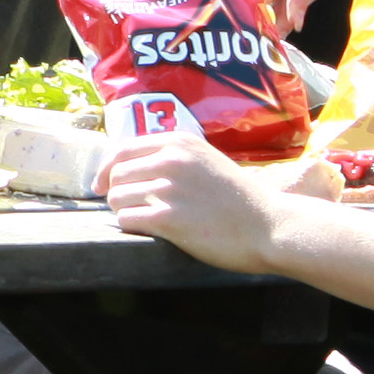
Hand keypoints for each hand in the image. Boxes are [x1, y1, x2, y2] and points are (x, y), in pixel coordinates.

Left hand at [97, 130, 282, 269]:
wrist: (271, 226)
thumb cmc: (242, 200)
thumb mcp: (208, 162)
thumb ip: (175, 158)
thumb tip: (134, 168)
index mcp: (180, 142)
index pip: (123, 148)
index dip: (107, 168)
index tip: (102, 184)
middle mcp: (171, 160)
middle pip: (116, 174)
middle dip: (117, 193)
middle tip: (129, 208)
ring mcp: (169, 189)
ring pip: (117, 198)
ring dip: (124, 211)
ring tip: (144, 221)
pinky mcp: (168, 218)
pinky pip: (127, 219)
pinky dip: (131, 226)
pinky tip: (148, 231)